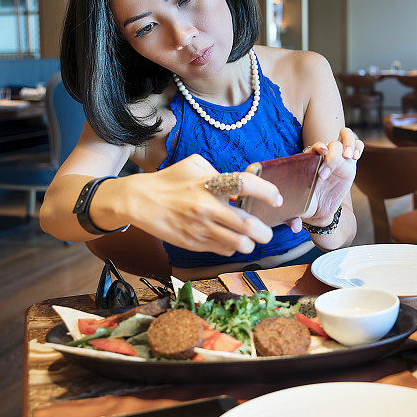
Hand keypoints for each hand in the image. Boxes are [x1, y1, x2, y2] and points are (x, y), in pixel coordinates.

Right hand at [111, 155, 282, 255]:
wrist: (139, 201)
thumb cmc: (169, 180)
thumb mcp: (194, 165)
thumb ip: (219, 172)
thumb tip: (241, 184)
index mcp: (209, 183)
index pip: (245, 185)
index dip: (267, 192)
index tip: (277, 199)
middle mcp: (207, 207)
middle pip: (248, 225)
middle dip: (264, 232)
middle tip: (266, 231)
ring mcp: (200, 228)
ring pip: (238, 244)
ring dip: (249, 244)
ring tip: (249, 240)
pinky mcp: (193, 243)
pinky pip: (222, 251)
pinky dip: (231, 248)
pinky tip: (229, 241)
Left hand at [296, 127, 362, 231]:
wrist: (320, 211)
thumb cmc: (306, 206)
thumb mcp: (299, 210)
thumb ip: (294, 218)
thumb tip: (295, 228)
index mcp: (308, 163)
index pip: (312, 148)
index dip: (317, 147)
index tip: (321, 153)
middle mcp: (323, 157)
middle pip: (331, 144)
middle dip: (334, 153)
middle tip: (338, 163)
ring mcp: (338, 158)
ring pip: (345, 137)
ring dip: (349, 143)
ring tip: (350, 156)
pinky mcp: (350, 162)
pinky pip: (356, 145)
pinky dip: (358, 146)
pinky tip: (356, 156)